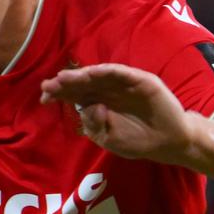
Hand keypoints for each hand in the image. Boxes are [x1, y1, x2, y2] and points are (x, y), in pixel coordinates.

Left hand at [41, 64, 196, 161]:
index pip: (74, 95)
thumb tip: (89, 107)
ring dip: (81, 75)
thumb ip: (96, 126)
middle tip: (49, 85)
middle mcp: (107, 91)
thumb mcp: (110, 139)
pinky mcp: (139, 81)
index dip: (58, 94)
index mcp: (97, 103)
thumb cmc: (139, 141)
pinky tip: (92, 73)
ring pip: (98, 76)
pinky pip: (120, 73)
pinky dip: (106, 72)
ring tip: (65, 78)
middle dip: (65, 84)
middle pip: (82, 83)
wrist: (170, 141)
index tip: (44, 98)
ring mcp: (123, 84)